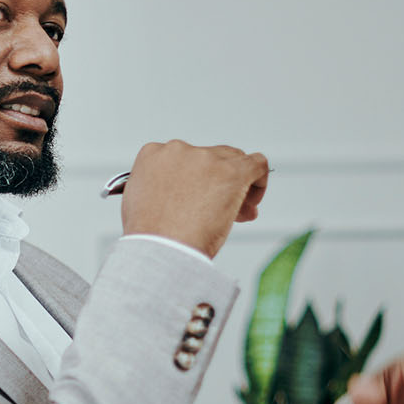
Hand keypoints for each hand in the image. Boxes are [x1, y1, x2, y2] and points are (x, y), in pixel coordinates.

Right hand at [120, 140, 268, 257]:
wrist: (161, 252)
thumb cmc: (152, 238)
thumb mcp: (143, 205)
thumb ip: (165, 190)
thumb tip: (195, 195)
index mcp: (153, 156)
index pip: (184, 159)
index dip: (196, 181)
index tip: (200, 202)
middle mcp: (178, 151)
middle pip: (210, 158)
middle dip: (218, 183)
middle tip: (222, 212)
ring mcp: (206, 159)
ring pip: (234, 160)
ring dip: (238, 184)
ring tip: (237, 213)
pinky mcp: (232, 171)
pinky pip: (257, 164)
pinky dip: (259, 181)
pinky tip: (252, 202)